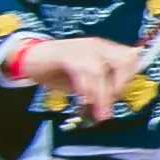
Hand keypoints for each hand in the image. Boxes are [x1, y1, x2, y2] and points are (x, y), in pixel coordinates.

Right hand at [12, 35, 144, 116]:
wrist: (27, 57)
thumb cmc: (59, 71)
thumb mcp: (85, 82)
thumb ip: (100, 88)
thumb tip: (111, 104)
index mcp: (106, 50)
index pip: (131, 59)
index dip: (129, 79)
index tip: (119, 97)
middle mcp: (98, 46)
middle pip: (124, 60)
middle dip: (120, 84)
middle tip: (111, 104)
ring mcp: (81, 48)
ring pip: (99, 71)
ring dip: (101, 95)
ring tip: (100, 113)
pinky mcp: (64, 54)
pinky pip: (80, 72)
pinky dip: (85, 89)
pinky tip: (84, 101)